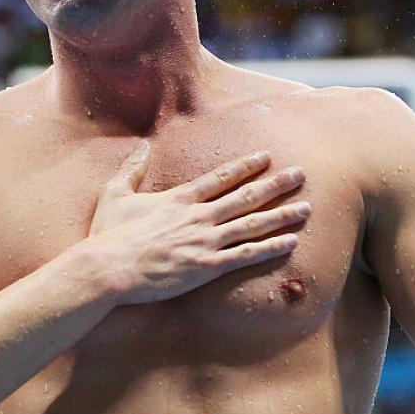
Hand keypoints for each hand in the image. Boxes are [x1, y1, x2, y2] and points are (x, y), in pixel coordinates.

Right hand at [86, 141, 308, 305]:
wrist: (108, 268)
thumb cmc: (108, 234)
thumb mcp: (115, 193)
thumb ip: (131, 168)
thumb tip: (140, 145)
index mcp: (180, 199)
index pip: (221, 177)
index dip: (246, 166)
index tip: (266, 156)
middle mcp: (199, 216)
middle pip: (246, 196)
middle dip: (276, 184)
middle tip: (301, 174)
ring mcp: (205, 241)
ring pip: (252, 224)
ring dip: (282, 214)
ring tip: (306, 208)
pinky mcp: (207, 267)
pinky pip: (246, 255)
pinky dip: (270, 248)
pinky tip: (290, 242)